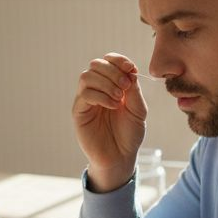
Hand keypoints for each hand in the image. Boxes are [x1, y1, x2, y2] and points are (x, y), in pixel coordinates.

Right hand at [74, 53, 147, 192]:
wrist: (120, 157)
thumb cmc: (129, 134)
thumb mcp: (138, 110)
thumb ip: (134, 90)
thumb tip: (130, 71)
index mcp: (111, 85)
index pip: (109, 61)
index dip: (118, 60)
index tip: (131, 68)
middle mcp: (97, 89)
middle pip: (96, 64)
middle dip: (113, 71)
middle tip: (126, 86)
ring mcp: (86, 100)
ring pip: (87, 76)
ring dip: (106, 83)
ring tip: (118, 98)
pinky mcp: (79, 112)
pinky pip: (85, 94)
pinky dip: (100, 96)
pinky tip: (113, 106)